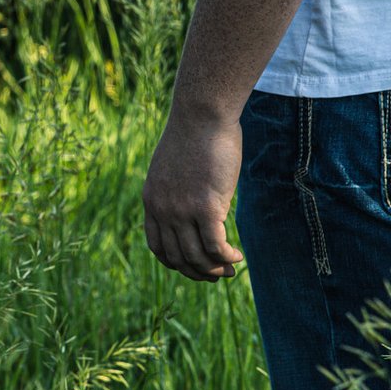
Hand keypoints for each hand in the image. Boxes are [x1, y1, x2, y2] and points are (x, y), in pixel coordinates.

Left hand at [142, 106, 244, 281]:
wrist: (202, 114)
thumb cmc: (196, 134)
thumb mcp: (176, 166)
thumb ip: (179, 188)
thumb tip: (195, 202)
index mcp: (152, 200)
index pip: (158, 246)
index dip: (177, 263)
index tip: (195, 266)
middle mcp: (162, 210)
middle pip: (178, 258)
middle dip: (199, 272)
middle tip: (219, 275)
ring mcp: (182, 211)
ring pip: (197, 257)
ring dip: (216, 270)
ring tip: (231, 269)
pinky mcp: (205, 208)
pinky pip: (215, 246)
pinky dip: (227, 258)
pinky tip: (238, 257)